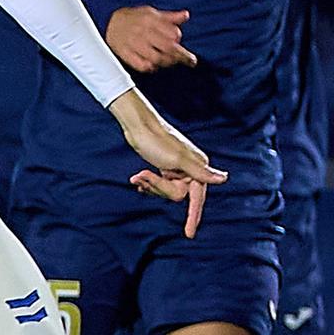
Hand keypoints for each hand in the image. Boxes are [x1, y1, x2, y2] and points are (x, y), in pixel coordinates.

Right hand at [105, 5, 196, 71]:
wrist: (107, 23)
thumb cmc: (133, 18)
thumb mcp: (150, 13)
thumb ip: (169, 17)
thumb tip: (186, 15)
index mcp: (149, 20)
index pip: (173, 33)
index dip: (178, 38)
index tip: (178, 41)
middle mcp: (142, 31)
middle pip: (168, 48)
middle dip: (180, 56)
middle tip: (187, 60)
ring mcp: (133, 44)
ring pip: (157, 58)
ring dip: (167, 62)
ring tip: (170, 62)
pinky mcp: (125, 54)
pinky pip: (141, 65)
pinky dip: (151, 68)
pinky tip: (154, 65)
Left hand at [110, 89, 226, 237]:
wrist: (138, 126)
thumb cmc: (156, 141)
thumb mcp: (177, 159)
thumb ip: (201, 172)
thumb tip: (224, 179)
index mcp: (198, 167)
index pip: (197, 199)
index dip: (193, 217)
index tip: (189, 234)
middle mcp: (191, 169)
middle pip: (177, 195)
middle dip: (158, 188)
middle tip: (142, 176)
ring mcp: (178, 169)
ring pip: (166, 191)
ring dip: (150, 185)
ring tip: (137, 176)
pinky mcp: (166, 168)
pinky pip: (160, 185)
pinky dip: (148, 184)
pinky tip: (137, 180)